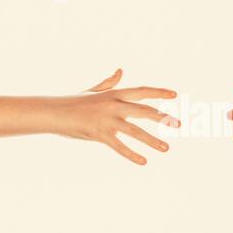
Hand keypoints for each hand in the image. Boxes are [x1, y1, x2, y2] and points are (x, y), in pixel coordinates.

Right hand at [55, 69, 180, 164]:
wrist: (53, 112)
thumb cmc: (75, 102)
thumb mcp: (95, 91)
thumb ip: (110, 83)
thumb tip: (121, 70)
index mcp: (114, 94)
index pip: (142, 91)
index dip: (159, 92)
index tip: (175, 94)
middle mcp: (114, 105)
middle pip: (144, 111)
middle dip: (163, 117)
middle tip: (179, 124)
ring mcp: (107, 120)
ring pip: (135, 131)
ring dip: (152, 140)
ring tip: (166, 148)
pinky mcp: (99, 134)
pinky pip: (119, 147)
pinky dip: (132, 155)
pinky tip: (144, 161)